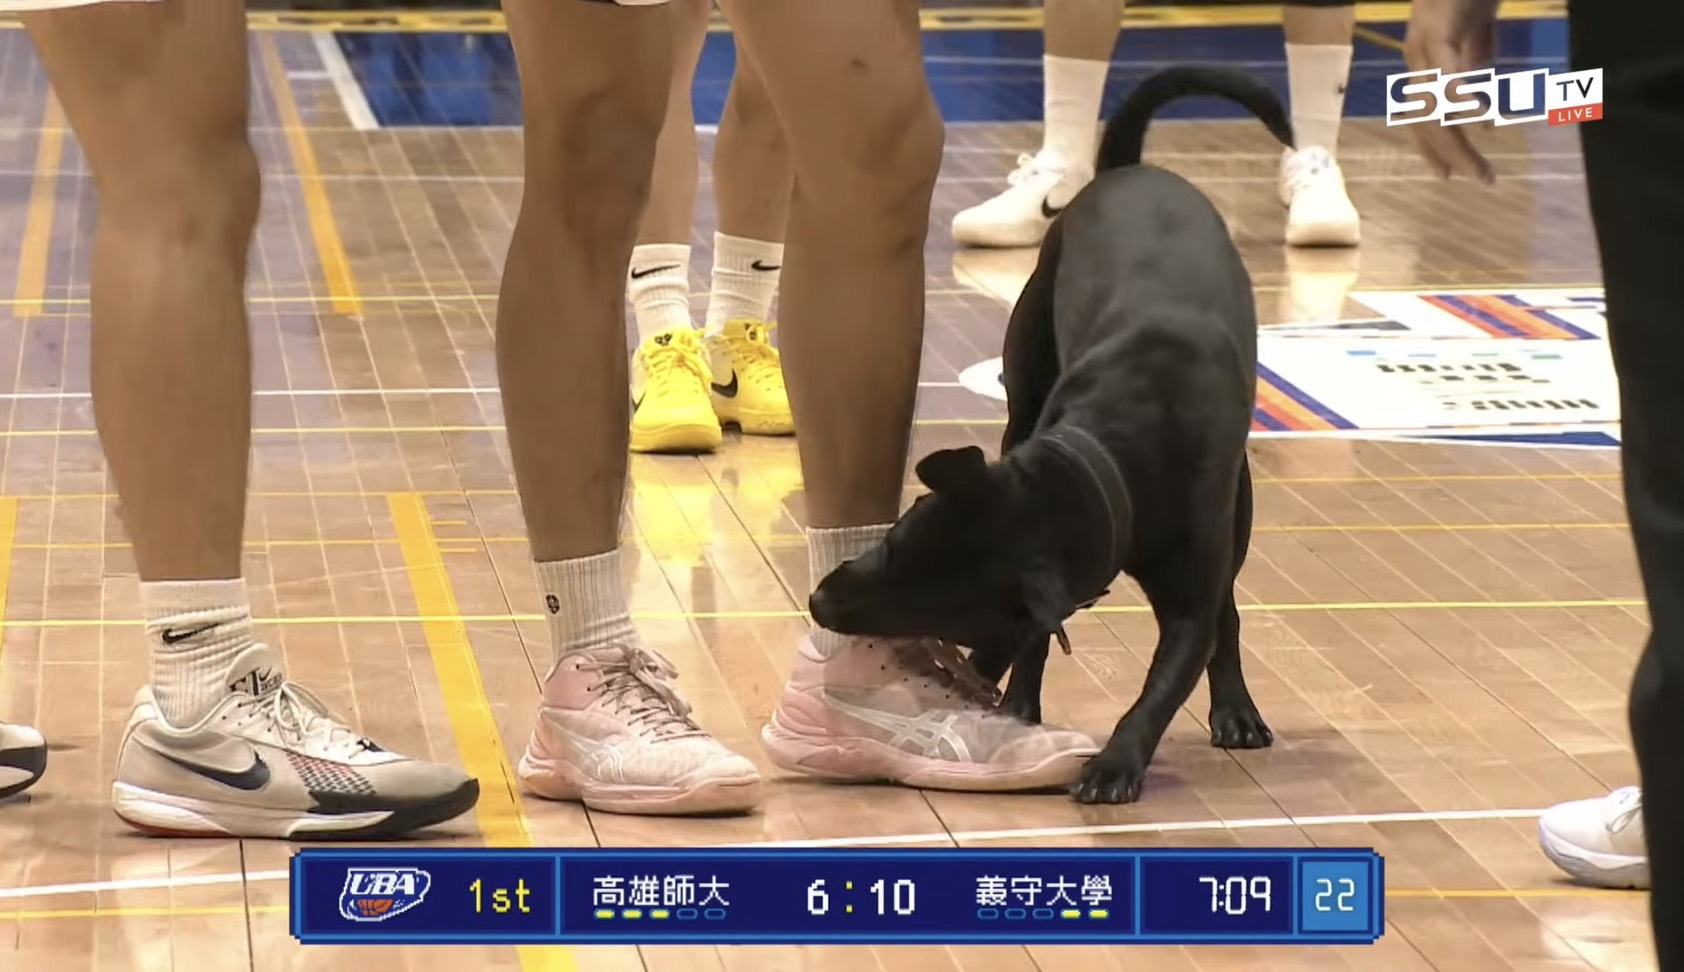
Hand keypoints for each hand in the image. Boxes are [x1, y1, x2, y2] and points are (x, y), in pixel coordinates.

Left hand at [1402, 0, 1502, 181]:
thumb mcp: (1479, 23)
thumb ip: (1476, 50)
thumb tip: (1479, 77)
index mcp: (1424, 59)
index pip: (1422, 114)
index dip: (1433, 146)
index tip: (1448, 174)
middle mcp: (1417, 56)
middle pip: (1425, 118)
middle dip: (1450, 153)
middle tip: (1479, 179)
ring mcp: (1425, 44)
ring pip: (1433, 107)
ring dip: (1458, 140)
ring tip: (1480, 165)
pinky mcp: (1439, 30)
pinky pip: (1446, 76)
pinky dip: (1461, 101)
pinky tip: (1478, 120)